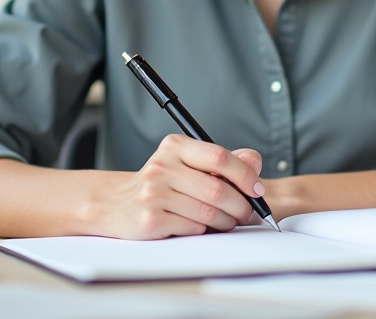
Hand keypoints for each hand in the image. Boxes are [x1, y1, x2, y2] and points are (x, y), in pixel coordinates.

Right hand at [95, 134, 265, 239]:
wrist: (117, 205)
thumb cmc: (161, 184)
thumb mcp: (187, 164)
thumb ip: (222, 162)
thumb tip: (254, 160)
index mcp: (174, 146)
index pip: (219, 157)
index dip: (245, 175)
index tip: (257, 189)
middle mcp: (162, 166)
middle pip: (218, 189)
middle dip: (241, 205)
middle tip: (247, 212)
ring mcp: (154, 193)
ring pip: (209, 212)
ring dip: (225, 221)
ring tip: (226, 221)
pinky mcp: (151, 218)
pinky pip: (194, 227)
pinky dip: (205, 230)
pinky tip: (199, 226)